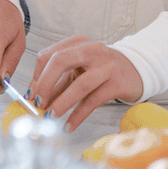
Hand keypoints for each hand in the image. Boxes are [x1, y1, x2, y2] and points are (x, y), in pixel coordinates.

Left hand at [28, 37, 142, 130]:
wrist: (137, 69)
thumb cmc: (103, 69)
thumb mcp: (80, 69)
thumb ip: (60, 82)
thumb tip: (36, 98)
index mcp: (77, 43)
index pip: (49, 55)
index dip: (37, 76)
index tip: (30, 95)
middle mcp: (91, 50)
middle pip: (61, 61)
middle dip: (45, 83)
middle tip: (38, 103)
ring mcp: (105, 66)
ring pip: (79, 84)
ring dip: (62, 102)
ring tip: (50, 116)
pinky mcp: (117, 83)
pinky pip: (93, 101)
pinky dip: (78, 115)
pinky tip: (69, 125)